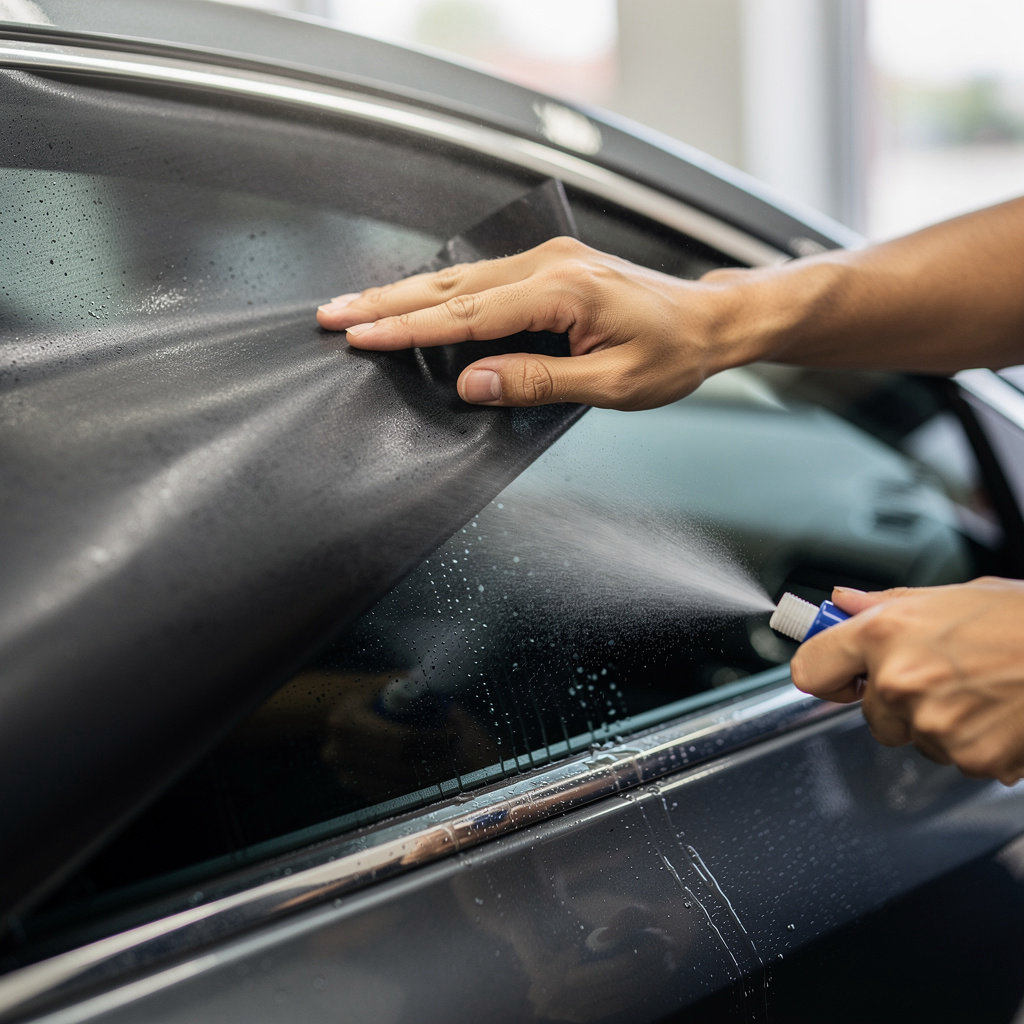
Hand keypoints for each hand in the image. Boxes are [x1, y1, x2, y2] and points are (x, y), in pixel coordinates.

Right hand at [316, 237, 757, 410]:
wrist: (709, 321)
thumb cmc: (671, 353)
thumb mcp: (614, 384)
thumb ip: (540, 381)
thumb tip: (472, 381)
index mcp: (564, 291)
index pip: (468, 314)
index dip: (410, 329)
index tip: (362, 337)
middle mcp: (548, 265)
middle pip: (450, 286)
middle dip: (387, 303)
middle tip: (332, 314)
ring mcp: (547, 261)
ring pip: (459, 278)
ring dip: (404, 294)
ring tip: (354, 307)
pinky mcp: (548, 269)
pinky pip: (479, 280)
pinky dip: (437, 292)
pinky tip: (410, 301)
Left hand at [790, 577, 1023, 784]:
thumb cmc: (1018, 619)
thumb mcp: (946, 596)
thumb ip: (883, 605)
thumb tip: (841, 603)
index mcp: (882, 634)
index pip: (810, 670)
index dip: (827, 674)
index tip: (839, 676)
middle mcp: (898, 680)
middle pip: (868, 713)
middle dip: (896, 700)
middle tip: (942, 674)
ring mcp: (931, 723)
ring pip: (912, 737)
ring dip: (935, 722)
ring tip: (977, 689)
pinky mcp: (967, 757)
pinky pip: (952, 757)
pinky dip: (971, 742)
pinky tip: (995, 713)